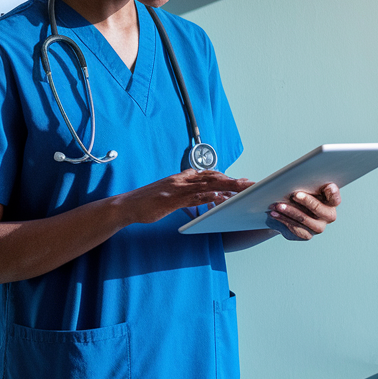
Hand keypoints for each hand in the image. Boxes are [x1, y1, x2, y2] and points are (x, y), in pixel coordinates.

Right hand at [123, 168, 252, 224]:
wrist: (128, 204)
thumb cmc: (147, 201)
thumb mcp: (168, 192)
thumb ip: (184, 190)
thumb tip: (199, 192)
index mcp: (181, 178)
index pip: (208, 174)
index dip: (226, 176)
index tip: (241, 180)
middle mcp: (180, 180)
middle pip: (212, 177)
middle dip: (232, 180)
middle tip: (249, 184)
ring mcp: (176, 189)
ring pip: (206, 185)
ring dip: (226, 186)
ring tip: (242, 189)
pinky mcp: (171, 200)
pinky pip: (193, 198)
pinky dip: (207, 197)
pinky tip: (219, 198)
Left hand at [267, 183, 340, 240]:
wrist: (287, 210)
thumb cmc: (297, 193)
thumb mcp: (302, 186)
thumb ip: (304, 182)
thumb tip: (292, 178)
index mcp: (330, 202)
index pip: (335, 198)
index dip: (333, 193)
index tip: (328, 186)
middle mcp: (327, 216)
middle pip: (321, 210)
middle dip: (307, 201)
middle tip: (294, 194)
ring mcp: (318, 227)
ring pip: (305, 220)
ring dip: (290, 212)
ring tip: (277, 205)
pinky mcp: (306, 235)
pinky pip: (295, 229)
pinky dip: (283, 220)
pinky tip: (274, 214)